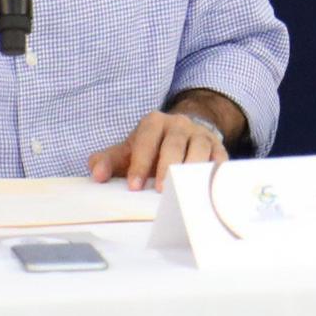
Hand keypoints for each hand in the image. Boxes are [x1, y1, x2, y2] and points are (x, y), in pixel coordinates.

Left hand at [88, 110, 227, 192]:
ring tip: (184, 193)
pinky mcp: (219, 150)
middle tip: (160, 192)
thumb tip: (96, 174)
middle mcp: (180, 125)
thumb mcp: (130, 151)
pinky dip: (215, 176)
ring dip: (191, 172)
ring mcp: (201, 136)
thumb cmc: (152, 149)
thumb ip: (109, 160)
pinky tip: (208, 192)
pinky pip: (220, 162)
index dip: (140, 162)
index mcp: (155, 122)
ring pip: (199, 151)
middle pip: (174, 144)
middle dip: (165, 168)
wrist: (184, 135)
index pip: (147, 139)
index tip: (134, 186)